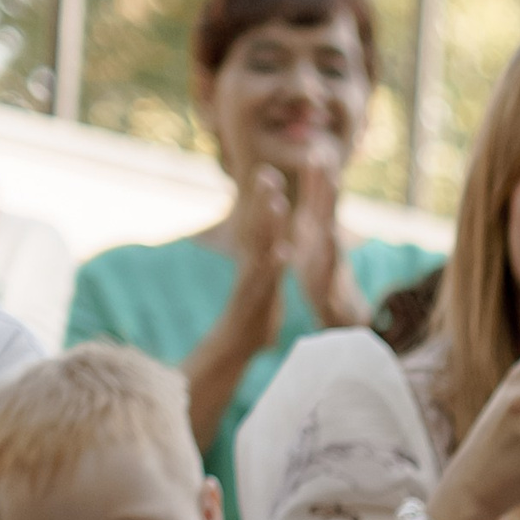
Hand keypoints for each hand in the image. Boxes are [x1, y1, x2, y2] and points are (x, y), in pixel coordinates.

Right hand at [227, 166, 299, 326]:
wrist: (236, 347)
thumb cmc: (255, 315)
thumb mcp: (263, 283)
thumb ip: (266, 262)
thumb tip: (270, 243)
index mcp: (256, 261)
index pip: (259, 225)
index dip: (263, 200)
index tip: (269, 173)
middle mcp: (252, 267)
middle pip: (256, 228)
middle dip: (262, 200)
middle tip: (268, 172)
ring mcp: (253, 283)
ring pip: (260, 250)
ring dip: (269, 226)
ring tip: (278, 202)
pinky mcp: (257, 301)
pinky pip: (266, 281)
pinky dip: (274, 266)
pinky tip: (283, 250)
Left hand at [286, 157, 365, 328]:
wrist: (339, 310)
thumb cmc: (323, 270)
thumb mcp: (315, 232)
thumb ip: (316, 203)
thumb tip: (317, 172)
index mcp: (317, 229)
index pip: (318, 198)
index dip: (317, 175)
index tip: (316, 149)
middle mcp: (327, 241)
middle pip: (328, 211)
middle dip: (327, 187)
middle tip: (326, 162)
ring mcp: (331, 263)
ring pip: (331, 238)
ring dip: (331, 217)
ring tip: (331, 206)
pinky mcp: (329, 284)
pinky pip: (328, 271)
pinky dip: (328, 257)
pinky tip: (330, 241)